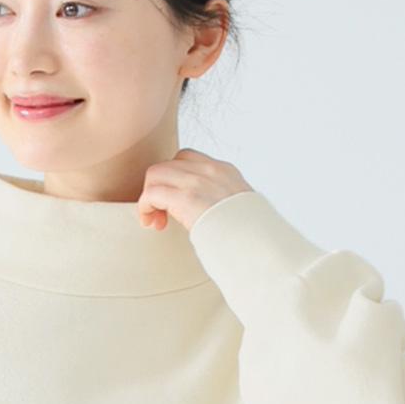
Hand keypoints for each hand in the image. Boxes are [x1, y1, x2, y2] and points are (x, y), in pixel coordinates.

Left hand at [136, 149, 254, 232]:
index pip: (188, 159)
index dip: (174, 180)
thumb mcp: (239, 210)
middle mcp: (211, 170)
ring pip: (155, 174)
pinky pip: (151, 193)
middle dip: (158, 187)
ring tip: (155, 221)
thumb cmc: (250, 236)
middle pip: (168, 164)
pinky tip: (151, 223)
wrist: (259, 244)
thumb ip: (221, 204)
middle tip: (161, 216)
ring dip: (149, 197)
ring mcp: (198, 182)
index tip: (175, 205)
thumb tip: (208, 216)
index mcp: (225, 172)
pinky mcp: (186, 198)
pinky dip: (145, 207)